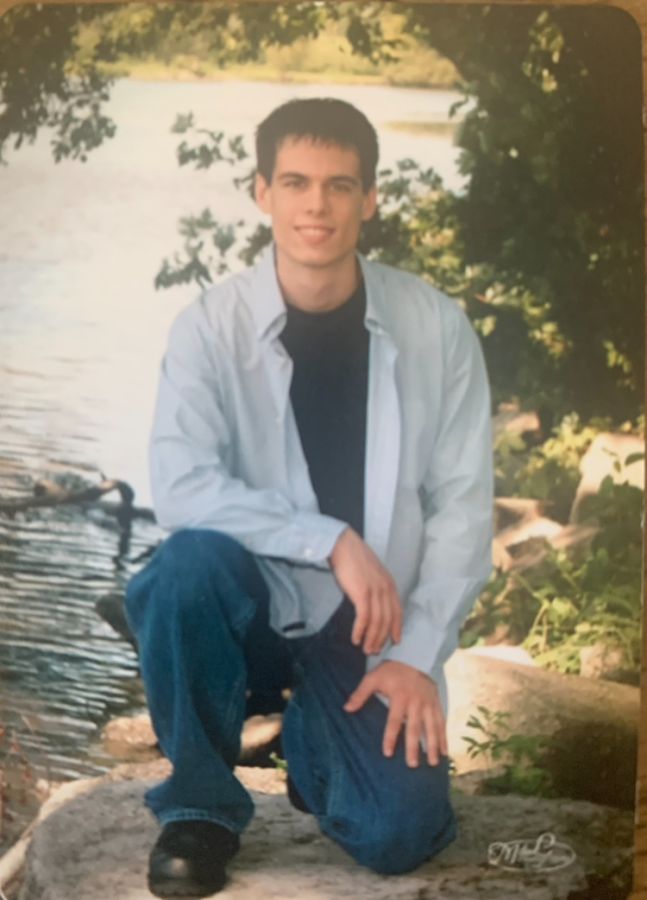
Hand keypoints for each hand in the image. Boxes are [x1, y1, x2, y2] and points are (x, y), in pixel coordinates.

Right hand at [329, 528, 401, 654]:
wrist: (343, 545)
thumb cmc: (353, 559)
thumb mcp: (371, 573)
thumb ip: (376, 587)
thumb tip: (372, 604)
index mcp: (390, 584)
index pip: (397, 611)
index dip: (397, 628)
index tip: (395, 641)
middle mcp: (386, 589)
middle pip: (388, 620)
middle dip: (382, 638)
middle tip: (374, 651)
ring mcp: (375, 591)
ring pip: (377, 622)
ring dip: (371, 639)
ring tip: (365, 649)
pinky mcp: (362, 593)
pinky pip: (364, 618)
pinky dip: (360, 631)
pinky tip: (355, 639)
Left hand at [344, 660, 446, 766]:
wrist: (415, 656)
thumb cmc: (391, 670)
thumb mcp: (373, 677)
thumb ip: (360, 694)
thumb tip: (346, 708)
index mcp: (400, 697)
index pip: (394, 721)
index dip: (390, 737)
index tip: (388, 753)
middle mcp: (416, 702)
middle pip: (415, 727)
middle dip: (413, 747)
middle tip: (412, 765)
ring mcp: (428, 703)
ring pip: (431, 727)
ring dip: (432, 746)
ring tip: (432, 763)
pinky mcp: (436, 703)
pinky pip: (441, 722)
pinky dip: (444, 737)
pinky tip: (444, 752)